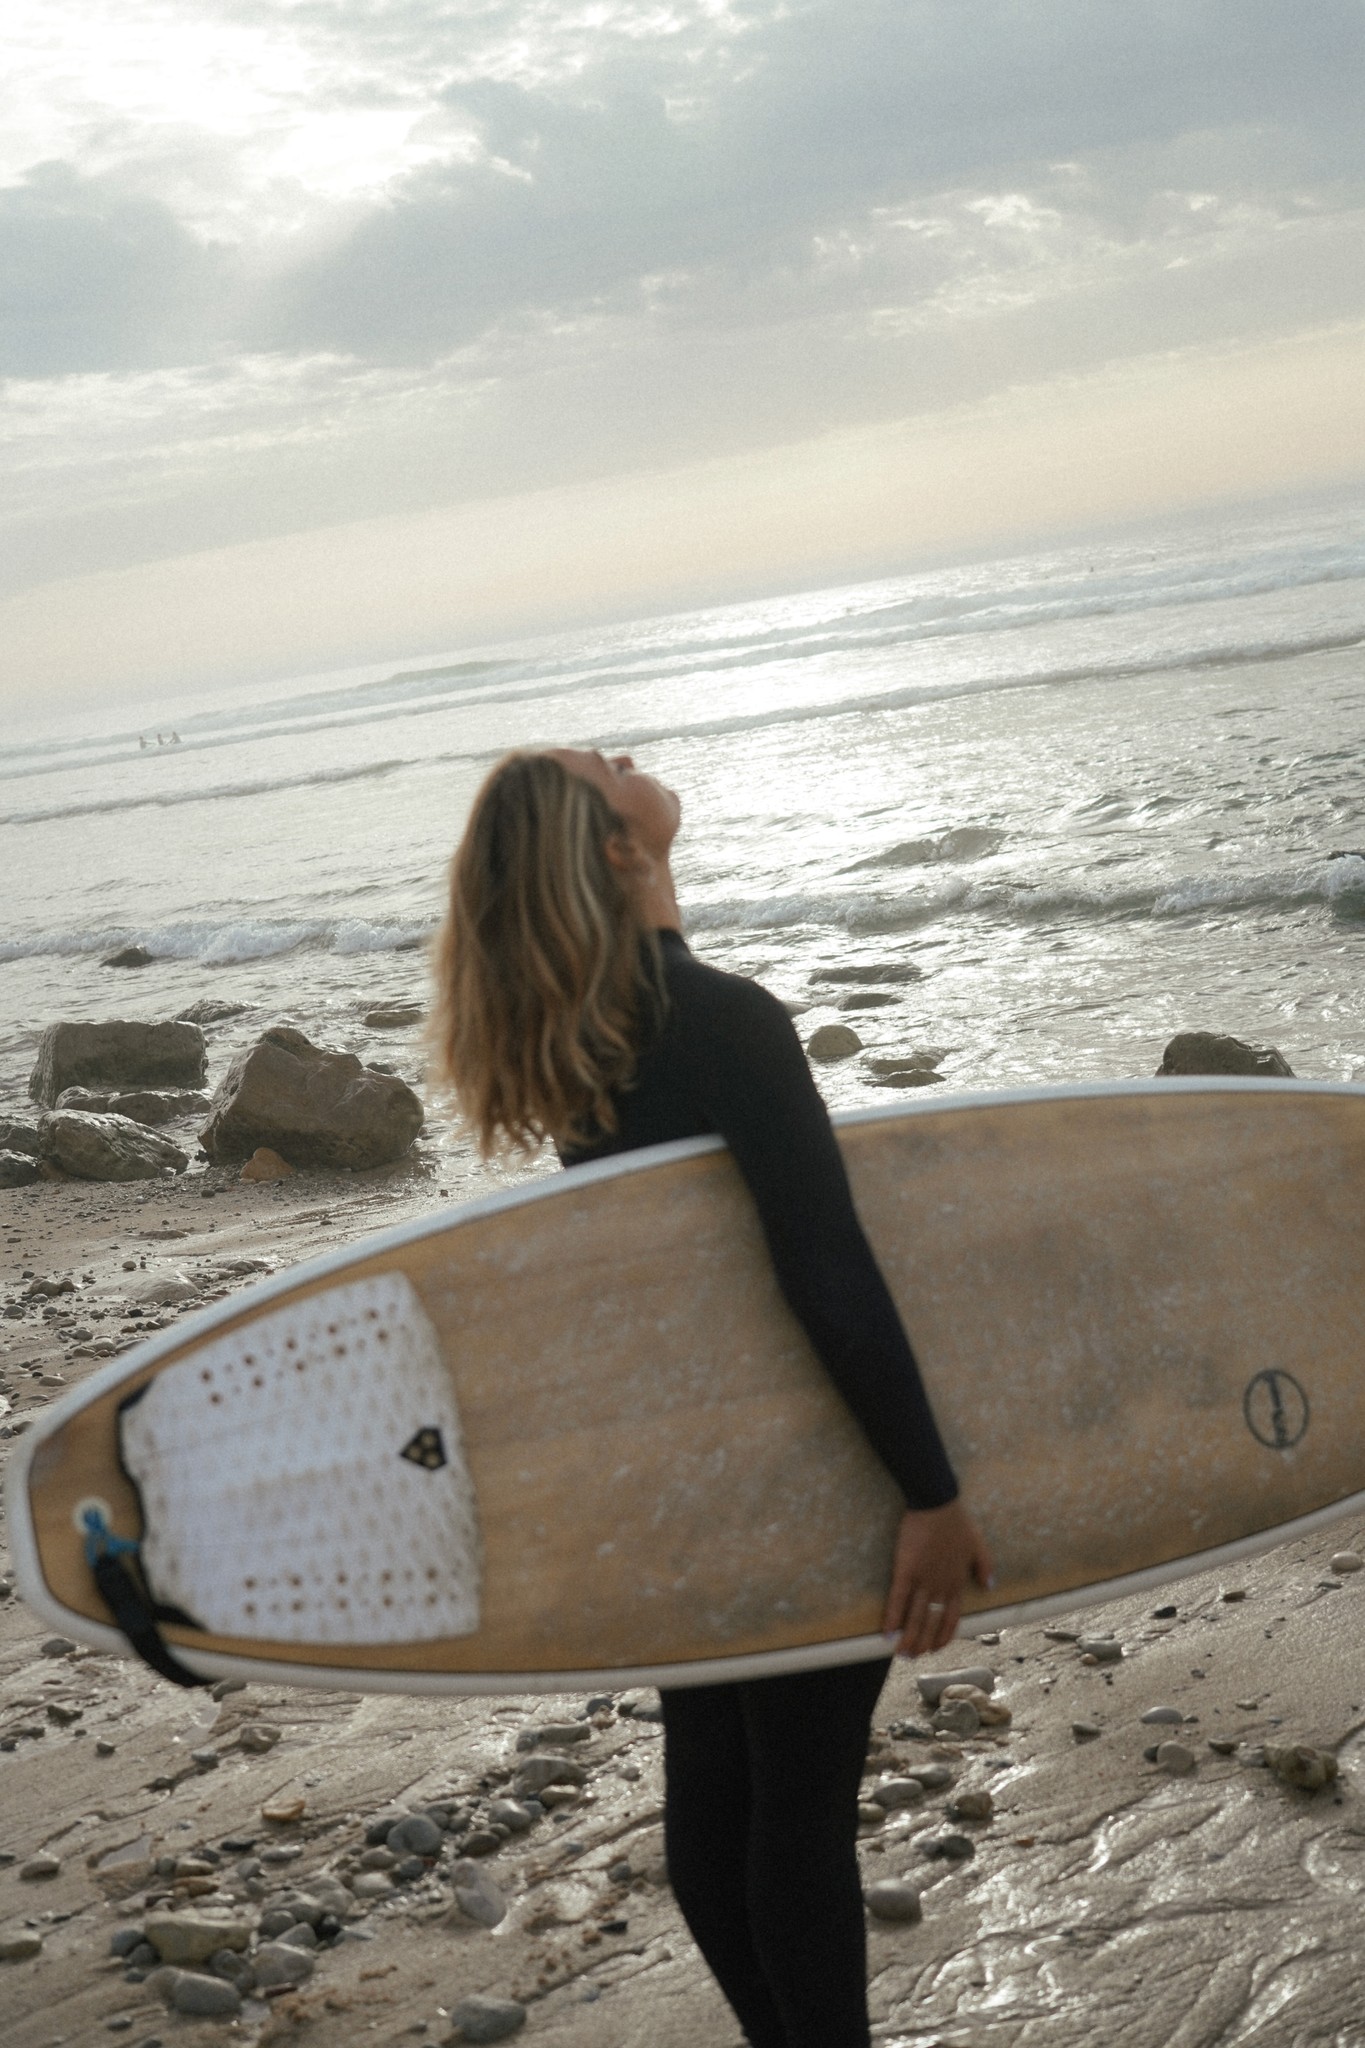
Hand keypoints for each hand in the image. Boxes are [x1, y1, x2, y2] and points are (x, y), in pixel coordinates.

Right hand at [881, 1498, 992, 1656]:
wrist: (936, 1503)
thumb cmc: (957, 1522)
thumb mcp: (978, 1544)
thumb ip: (985, 1566)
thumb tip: (989, 1585)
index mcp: (957, 1582)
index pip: (951, 1617)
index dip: (943, 1635)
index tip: (936, 1648)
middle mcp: (941, 1587)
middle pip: (931, 1623)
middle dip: (923, 1643)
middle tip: (913, 1657)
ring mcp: (923, 1580)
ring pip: (916, 1617)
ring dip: (909, 1638)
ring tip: (901, 1654)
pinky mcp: (906, 1570)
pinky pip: (898, 1600)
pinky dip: (893, 1618)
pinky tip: (887, 1633)